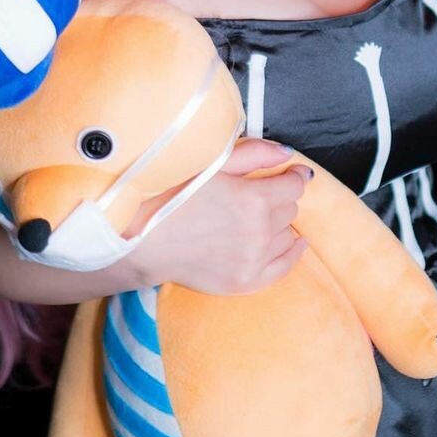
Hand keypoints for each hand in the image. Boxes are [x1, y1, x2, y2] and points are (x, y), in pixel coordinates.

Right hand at [126, 139, 311, 294]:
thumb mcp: (211, 163)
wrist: (141, 240)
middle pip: (290, 210)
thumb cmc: (171, 194)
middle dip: (280, 198)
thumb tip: (288, 154)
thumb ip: (254, 154)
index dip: (291, 176)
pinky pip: (283, 268)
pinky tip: (294, 243)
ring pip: (287, 236)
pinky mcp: (244, 282)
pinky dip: (290, 253)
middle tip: (260, 192)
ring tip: (261, 216)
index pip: (293, 186)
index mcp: (253, 199)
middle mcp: (259, 233)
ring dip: (279, 223)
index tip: (287, 173)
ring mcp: (253, 261)